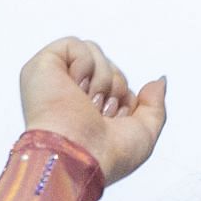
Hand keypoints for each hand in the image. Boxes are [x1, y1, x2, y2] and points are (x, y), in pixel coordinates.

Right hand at [19, 37, 167, 184]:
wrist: (79, 156)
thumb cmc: (107, 154)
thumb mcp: (144, 134)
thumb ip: (155, 106)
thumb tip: (158, 82)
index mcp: (89, 110)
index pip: (118, 84)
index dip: (125, 99)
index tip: (114, 121)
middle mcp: (71, 94)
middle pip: (110, 66)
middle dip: (115, 89)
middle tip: (100, 113)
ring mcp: (55, 79)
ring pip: (95, 52)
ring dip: (102, 80)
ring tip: (87, 103)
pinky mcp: (42, 66)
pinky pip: (76, 44)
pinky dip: (85, 65)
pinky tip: (76, 87)